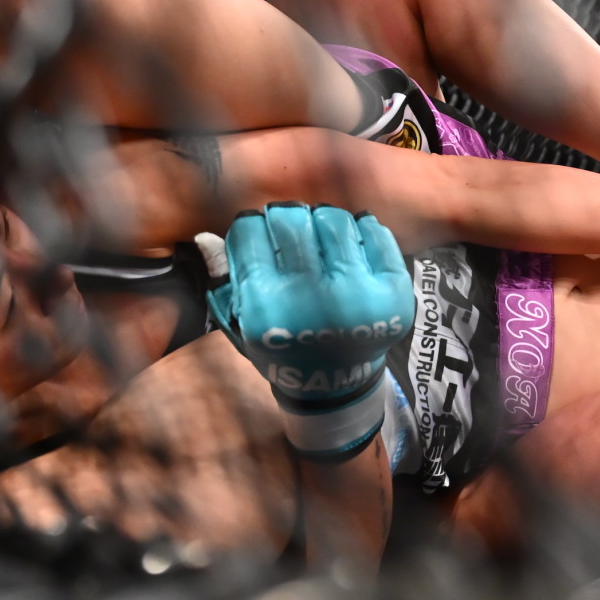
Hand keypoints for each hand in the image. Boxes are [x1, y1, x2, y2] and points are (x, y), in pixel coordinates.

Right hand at [197, 203, 414, 461]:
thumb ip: (224, 278)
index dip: (251, 226)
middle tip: (289, 230)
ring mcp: (359, 294)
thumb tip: (205, 236)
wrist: (335, 380)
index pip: (249, 230)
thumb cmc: (281, 344)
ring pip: (334, 218)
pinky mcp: (394, 290)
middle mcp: (312, 299)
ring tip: (319, 240)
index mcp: (266, 308)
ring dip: (322, 221)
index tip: (258, 234)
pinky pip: (374, 230)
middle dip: (285, 218)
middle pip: (291, 218)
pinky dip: (359, 231)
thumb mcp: (241, 322)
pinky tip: (349, 247)